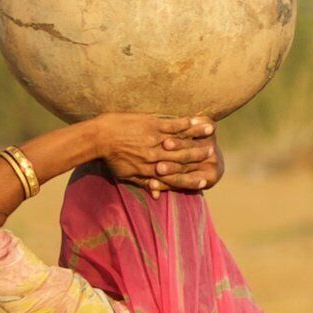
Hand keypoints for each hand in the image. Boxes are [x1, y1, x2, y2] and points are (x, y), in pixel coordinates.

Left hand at [90, 114, 220, 192]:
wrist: (99, 138)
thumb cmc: (110, 158)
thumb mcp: (126, 175)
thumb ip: (144, 183)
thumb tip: (158, 194)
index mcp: (150, 169)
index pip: (175, 173)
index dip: (191, 175)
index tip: (205, 176)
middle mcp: (156, 155)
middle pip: (182, 157)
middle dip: (198, 154)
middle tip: (214, 153)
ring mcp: (155, 139)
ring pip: (180, 139)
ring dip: (197, 135)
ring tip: (211, 131)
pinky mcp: (151, 124)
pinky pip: (172, 124)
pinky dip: (185, 122)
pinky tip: (196, 119)